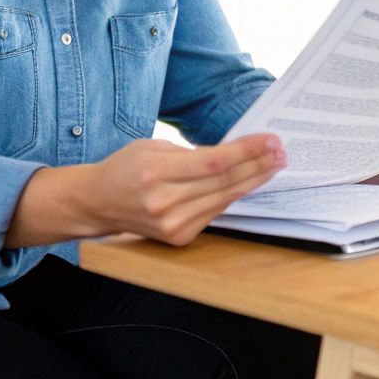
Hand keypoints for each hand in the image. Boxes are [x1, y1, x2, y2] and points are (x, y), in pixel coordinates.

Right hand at [86, 133, 284, 245]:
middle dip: (257, 165)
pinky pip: (215, 212)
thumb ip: (191, 152)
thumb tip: (232, 154)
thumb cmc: (125, 168)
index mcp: (155, 173)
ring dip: (254, 181)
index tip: (270, 140)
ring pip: (224, 199)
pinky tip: (250, 182)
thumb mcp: (152, 147)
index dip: (246, 151)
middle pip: (224, 182)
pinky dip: (233, 196)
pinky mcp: (179, 237)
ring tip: (274, 165)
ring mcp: (172, 224)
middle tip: (280, 152)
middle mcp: (164, 202)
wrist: (98, 204)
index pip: (213, 162)